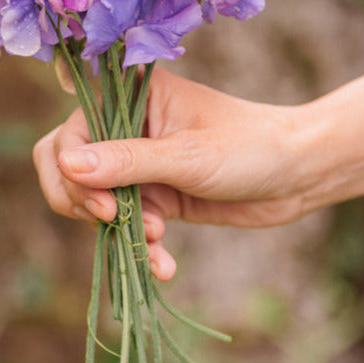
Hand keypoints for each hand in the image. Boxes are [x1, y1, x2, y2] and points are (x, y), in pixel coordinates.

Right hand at [32, 68, 311, 280]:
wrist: (298, 176)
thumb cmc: (249, 147)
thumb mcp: (187, 156)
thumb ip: (127, 162)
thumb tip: (65, 165)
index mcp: (130, 96)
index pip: (71, 133)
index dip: (74, 171)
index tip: (104, 206)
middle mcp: (126, 126)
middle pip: (68, 166)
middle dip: (84, 201)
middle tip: (111, 221)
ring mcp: (137, 163)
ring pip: (95, 201)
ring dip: (118, 230)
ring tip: (157, 243)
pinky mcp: (153, 195)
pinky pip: (125, 223)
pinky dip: (139, 246)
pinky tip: (164, 265)